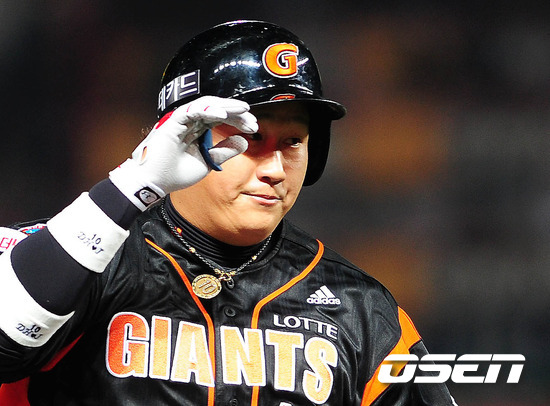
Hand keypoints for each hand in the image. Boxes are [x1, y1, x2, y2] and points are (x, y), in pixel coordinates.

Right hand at [109, 96, 257, 209]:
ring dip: (226, 107)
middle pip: (217, 109)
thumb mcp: (207, 162)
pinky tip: (222, 115)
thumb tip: (244, 141)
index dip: (238, 120)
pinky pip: (191, 111)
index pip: (221, 117)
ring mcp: (181, 120)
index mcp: (197, 129)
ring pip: (206, 105)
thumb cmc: (175, 174)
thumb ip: (224, 152)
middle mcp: (190, 122)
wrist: (154, 183)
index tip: (254, 127)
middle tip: (252, 120)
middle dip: (236, 113)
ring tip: (243, 110)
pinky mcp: (172, 122)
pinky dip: (207, 110)